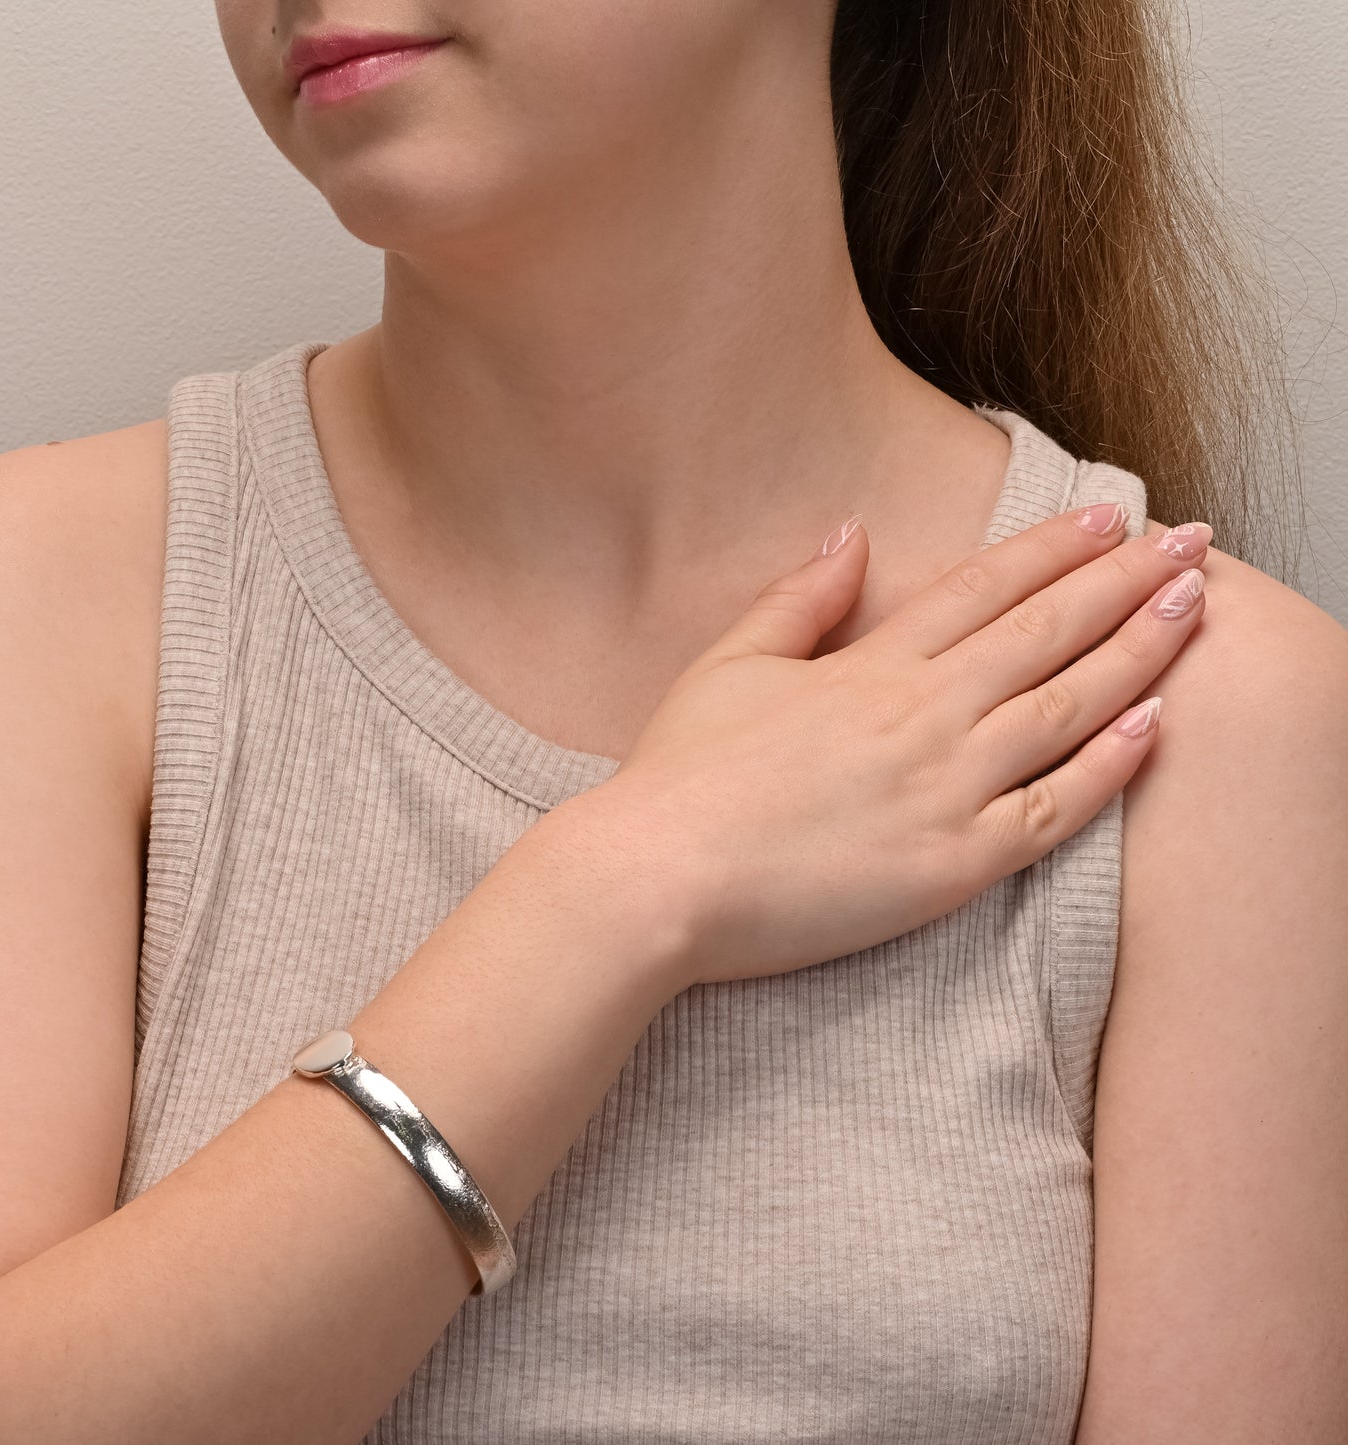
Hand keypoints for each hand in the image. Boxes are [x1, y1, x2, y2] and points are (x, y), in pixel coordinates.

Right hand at [589, 503, 1209, 989]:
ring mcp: (945, 789)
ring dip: (1139, 652)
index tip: (1111, 517)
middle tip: (1193, 540)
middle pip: (1046, 632)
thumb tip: (852, 534)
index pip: (984, 588)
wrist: (659, 878)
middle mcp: (922, 714)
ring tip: (1195, 608)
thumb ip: (799, 598)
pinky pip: (1052, 812)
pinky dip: (1108, 767)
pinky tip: (1154, 727)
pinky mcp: (952, 867)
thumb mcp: (730, 664)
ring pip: (1066, 707)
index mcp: (870, 665)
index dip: (1054, 548)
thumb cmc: (683, 775)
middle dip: (1127, 579)